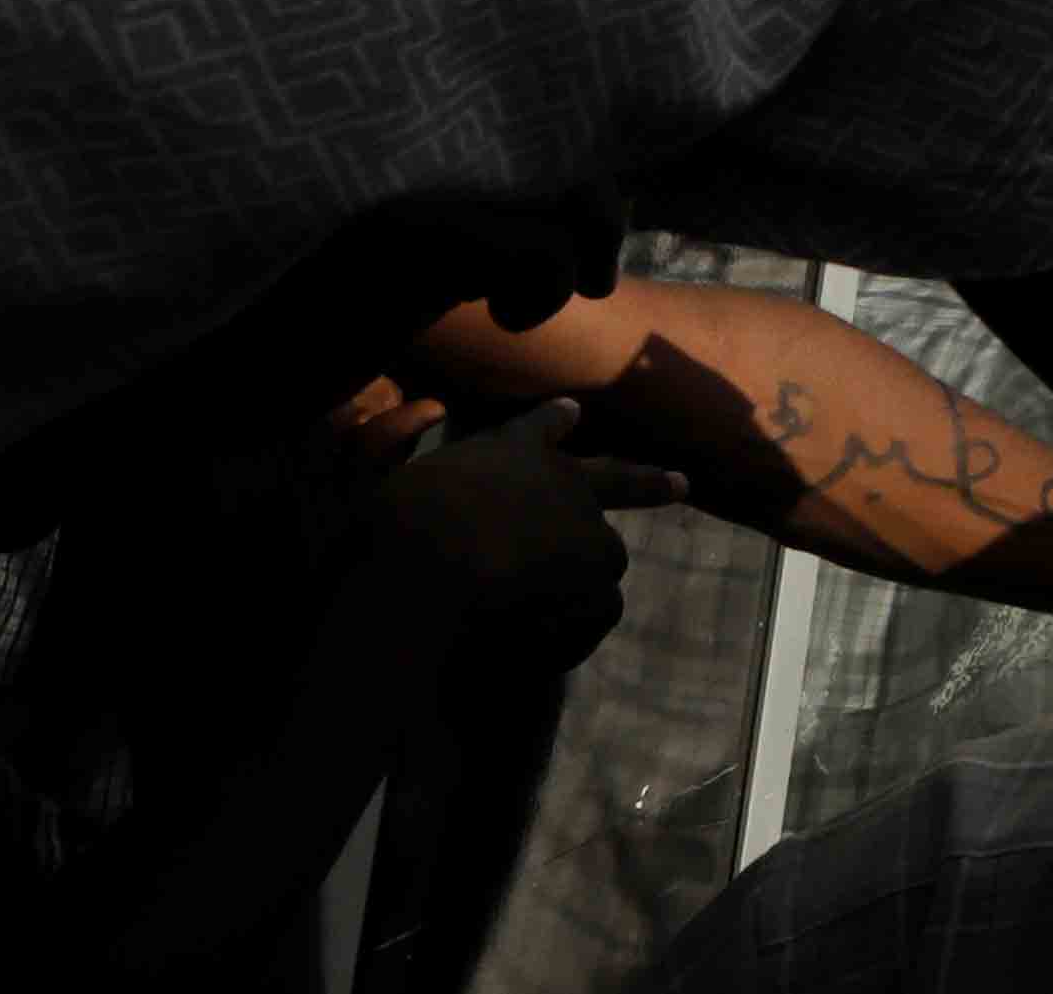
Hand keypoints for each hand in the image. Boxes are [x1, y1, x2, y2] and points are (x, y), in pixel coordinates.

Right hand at [356, 403, 680, 671]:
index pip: (532, 430)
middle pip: (610, 480)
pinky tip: (532, 646)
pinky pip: (595, 608)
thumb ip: (393, 440)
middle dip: (645, 483)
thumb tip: (429, 407)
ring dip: (574, 588)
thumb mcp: (370, 478)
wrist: (422, 580)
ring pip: (597, 561)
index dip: (551, 424)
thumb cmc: (386, 531)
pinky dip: (571, 630)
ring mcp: (588, 520)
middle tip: (682, 485)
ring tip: (525, 621)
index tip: (573, 412)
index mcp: (500, 453)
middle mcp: (557, 478)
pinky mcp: (601, 567)